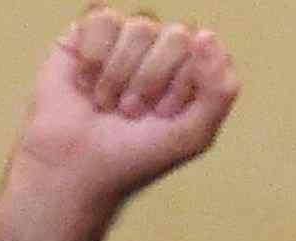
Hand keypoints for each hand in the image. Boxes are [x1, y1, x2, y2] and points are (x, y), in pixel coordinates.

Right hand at [12, 7, 239, 204]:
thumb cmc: (136, 155)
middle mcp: (166, 47)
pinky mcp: (90, 32)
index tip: (164, 115)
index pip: (207, 50)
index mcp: (196, 70)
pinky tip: (87, 84)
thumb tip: (207, 36)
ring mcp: (128, 37)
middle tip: (133, 112)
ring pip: (139, 27)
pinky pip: (102, 19)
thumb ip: (219, 90)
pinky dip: (93, 59)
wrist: (75, 166)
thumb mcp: (193, 135)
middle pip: (175, 35)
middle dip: (152, 81)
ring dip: (120, 76)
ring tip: (109, 103)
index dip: (183, 84)